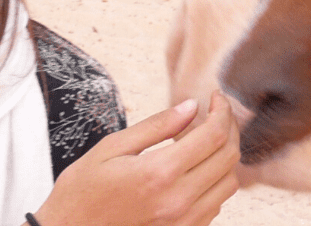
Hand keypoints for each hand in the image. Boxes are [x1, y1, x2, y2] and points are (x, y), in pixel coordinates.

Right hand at [34, 91, 240, 225]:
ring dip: (224, 156)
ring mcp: (183, 222)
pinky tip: (195, 168)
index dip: (222, 111)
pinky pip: (216, 204)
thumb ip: (156, 126)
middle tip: (216, 113)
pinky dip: (215, 181)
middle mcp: (178, 201)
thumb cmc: (82, 192)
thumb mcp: (111, 148)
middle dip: (229, 128)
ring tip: (204, 140)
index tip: (216, 97)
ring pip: (228, 183)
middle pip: (228, 158)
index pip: (213, 136)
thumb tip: (191, 106)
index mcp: (159, 173)